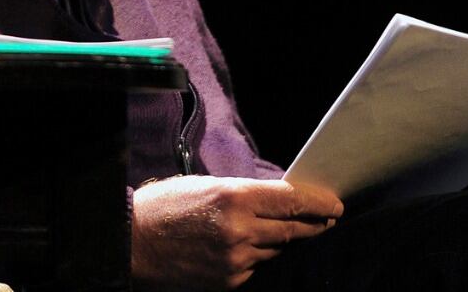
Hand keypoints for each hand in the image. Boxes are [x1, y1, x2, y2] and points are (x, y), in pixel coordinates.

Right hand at [131, 175, 342, 289]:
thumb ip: (244, 195)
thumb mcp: (206, 186)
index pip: (292, 201)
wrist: (132, 242)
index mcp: (234, 197)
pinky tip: (249, 247)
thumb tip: (278, 202)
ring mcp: (236, 259)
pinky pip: (255, 266)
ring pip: (275, 248)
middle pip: (292, 228)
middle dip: (314, 224)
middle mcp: (240, 229)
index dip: (318, 202)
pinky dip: (257, 256)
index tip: (335, 204)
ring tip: (285, 230)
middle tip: (328, 219)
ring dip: (282, 239)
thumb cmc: (166, 206)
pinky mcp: (228, 281)